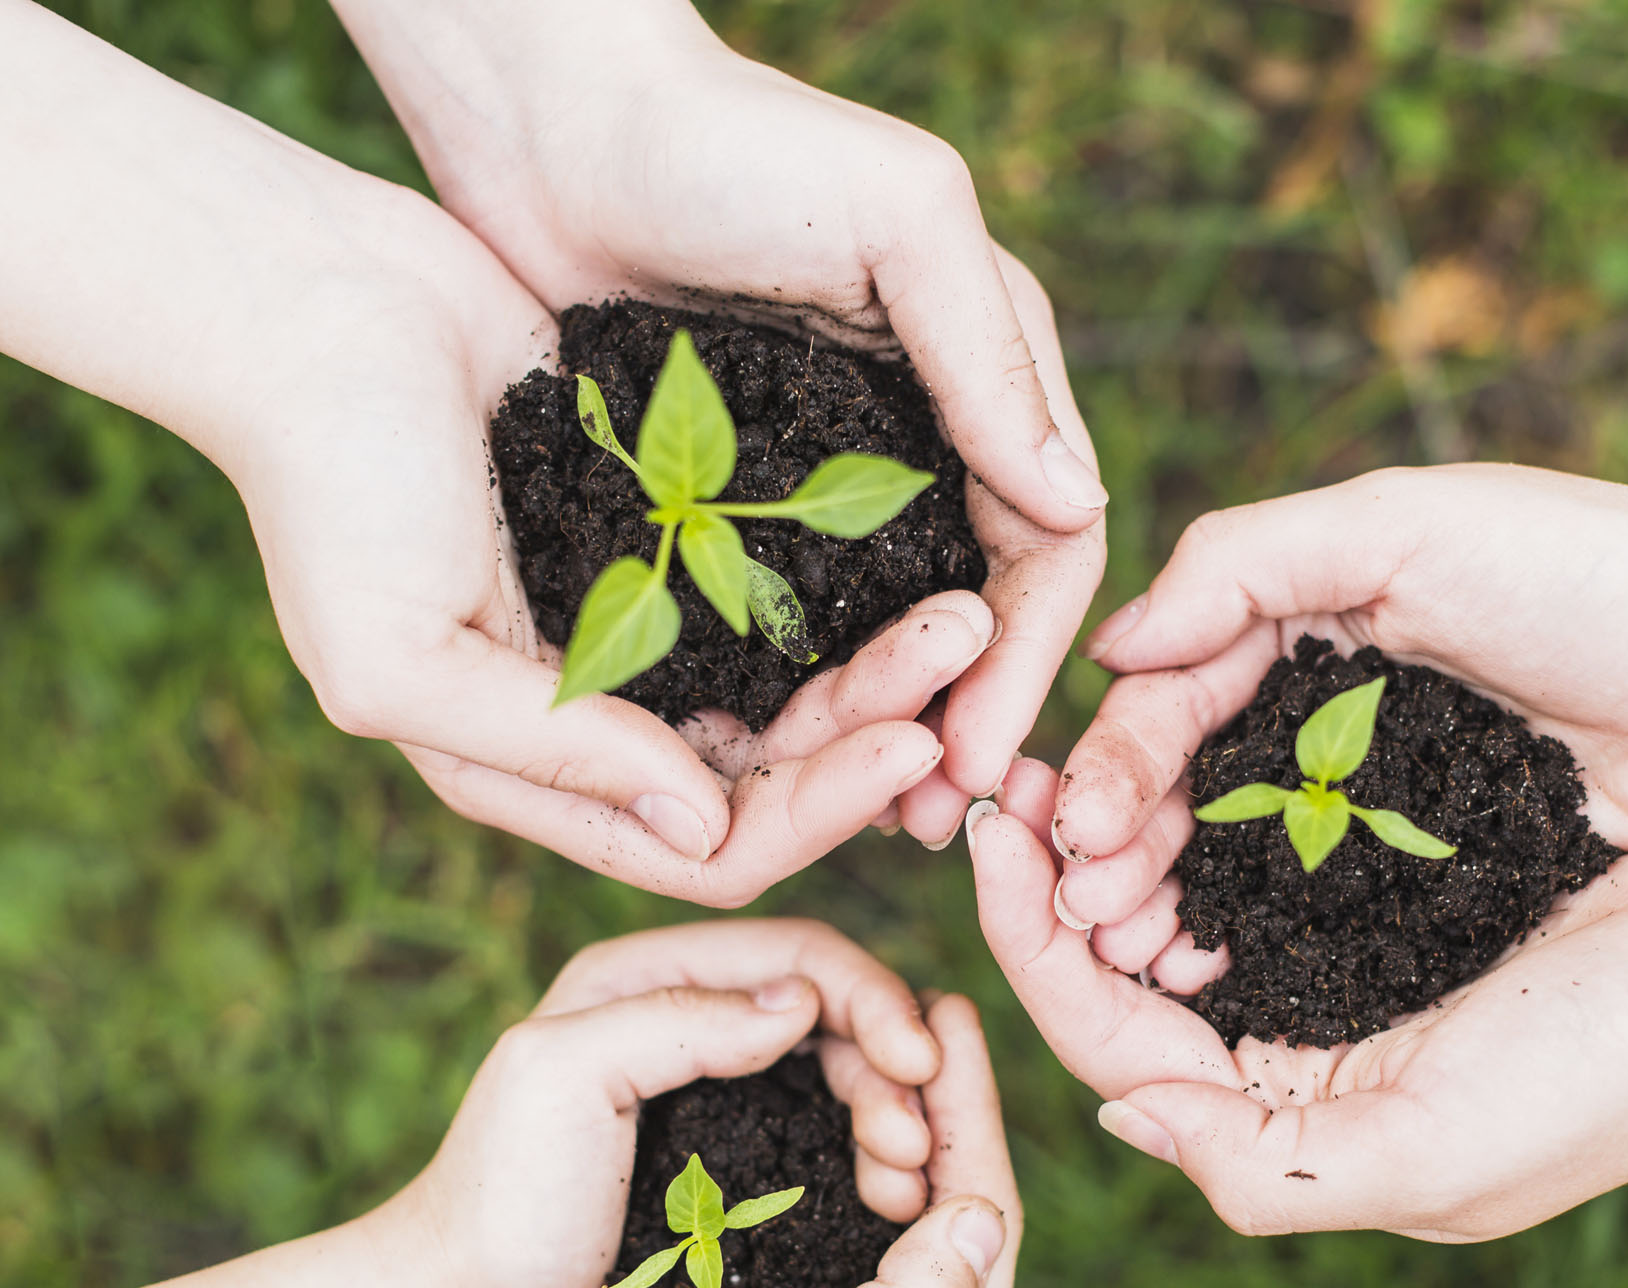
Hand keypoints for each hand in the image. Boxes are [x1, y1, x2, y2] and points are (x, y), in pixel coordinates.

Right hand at [228, 182, 1012, 902]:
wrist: (319, 303)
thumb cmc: (332, 487)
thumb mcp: (399, 654)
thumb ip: (548, 751)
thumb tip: (704, 828)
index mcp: (538, 769)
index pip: (710, 844)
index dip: (817, 813)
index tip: (912, 745)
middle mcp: (603, 716)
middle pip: (775, 773)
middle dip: (874, 732)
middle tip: (968, 654)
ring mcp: (643, 624)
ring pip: (796, 685)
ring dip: (881, 660)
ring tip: (965, 607)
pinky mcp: (673, 532)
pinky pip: (784, 591)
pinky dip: (849, 592)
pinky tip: (916, 558)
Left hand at [329, 0, 1108, 835]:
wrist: (551, 124)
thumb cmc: (734, 143)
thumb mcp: (896, 219)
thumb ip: (989, 355)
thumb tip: (1076, 507)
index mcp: (986, 376)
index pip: (1047, 543)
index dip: (1028, 659)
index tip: (986, 760)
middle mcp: (923, 436)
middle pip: (972, 610)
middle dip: (961, 717)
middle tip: (928, 823)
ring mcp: (826, 475)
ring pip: (879, 630)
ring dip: (878, 724)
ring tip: (855, 811)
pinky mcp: (732, 495)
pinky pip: (783, 616)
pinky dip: (790, 686)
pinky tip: (765, 750)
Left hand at [381, 918, 956, 1287]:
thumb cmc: (497, 1203)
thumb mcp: (561, 1079)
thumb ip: (675, 1020)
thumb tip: (801, 1001)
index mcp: (644, 977)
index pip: (796, 953)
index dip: (870, 999)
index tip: (918, 1065)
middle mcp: (685, 1020)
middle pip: (831, 1012)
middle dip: (891, 1065)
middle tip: (916, 1144)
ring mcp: (710, 1092)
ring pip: (837, 1075)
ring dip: (889, 1115)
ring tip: (908, 1180)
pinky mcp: (728, 1163)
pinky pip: (822, 1135)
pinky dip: (865, 1155)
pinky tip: (890, 1198)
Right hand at [449, 989, 1017, 1287]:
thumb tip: (988, 1216)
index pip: (989, 1224)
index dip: (975, 1110)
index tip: (950, 1010)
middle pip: (956, 1211)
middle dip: (944, 1106)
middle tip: (920, 1008)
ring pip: (903, 1211)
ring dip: (895, 1122)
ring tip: (878, 1042)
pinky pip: (844, 1220)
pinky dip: (840, 1150)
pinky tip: (818, 1099)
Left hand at [971, 757, 1627, 1237]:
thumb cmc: (1605, 1078)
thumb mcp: (1422, 1159)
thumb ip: (1257, 1165)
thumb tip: (1118, 1118)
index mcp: (1292, 1133)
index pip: (1116, 1047)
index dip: (1033, 950)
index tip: (985, 843)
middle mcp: (1303, 1065)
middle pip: (1131, 980)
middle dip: (1057, 890)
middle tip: (1006, 783)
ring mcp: (1348, 981)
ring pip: (1187, 915)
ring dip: (1121, 846)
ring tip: (1068, 760)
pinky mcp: (1396, 903)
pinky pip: (1266, 861)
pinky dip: (1208, 816)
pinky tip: (1172, 751)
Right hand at [1048, 465, 1627, 929]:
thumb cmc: (1594, 575)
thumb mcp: (1409, 524)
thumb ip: (1250, 560)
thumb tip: (1114, 643)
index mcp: (1314, 614)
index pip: (1175, 690)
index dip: (1117, 760)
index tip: (1070, 831)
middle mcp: (1335, 706)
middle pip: (1195, 784)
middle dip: (1126, 848)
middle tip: (1080, 916)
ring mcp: (1388, 794)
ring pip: (1250, 856)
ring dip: (1179, 902)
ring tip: (1131, 960)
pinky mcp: (1444, 867)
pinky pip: (1332, 906)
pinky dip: (1266, 936)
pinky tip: (1218, 977)